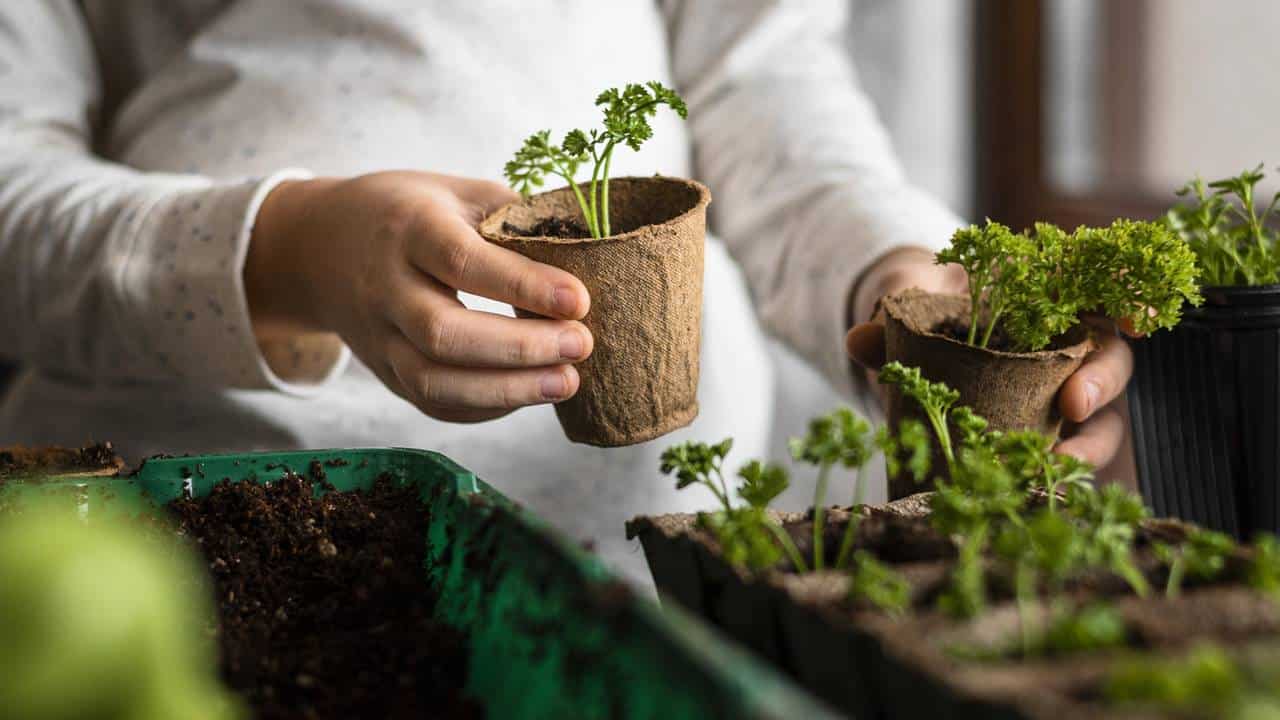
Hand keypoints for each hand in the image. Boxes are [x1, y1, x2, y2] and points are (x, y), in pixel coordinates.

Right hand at [245, 171, 592, 421]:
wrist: (316, 247)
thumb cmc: (407, 212)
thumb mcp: (455, 191)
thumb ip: (513, 218)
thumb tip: (591, 246)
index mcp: (407, 228)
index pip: (461, 261)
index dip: (522, 285)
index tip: (579, 300)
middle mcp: (384, 287)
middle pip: (444, 332)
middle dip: (520, 347)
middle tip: (582, 345)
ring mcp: (378, 338)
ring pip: (433, 382)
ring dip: (507, 391)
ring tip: (569, 382)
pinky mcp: (384, 373)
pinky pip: (432, 404)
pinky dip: (485, 408)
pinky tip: (531, 394)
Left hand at [843, 247, 1132, 469]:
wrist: (912, 347)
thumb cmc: (929, 314)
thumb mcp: (909, 311)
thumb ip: (893, 320)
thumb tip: (859, 339)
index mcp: (1047, 294)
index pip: (1104, 287)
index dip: (1130, 296)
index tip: (1140, 318)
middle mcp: (1070, 343)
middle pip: (1111, 357)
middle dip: (1102, 380)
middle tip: (1075, 405)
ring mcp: (1065, 393)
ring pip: (1102, 418)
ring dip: (1090, 444)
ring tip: (1058, 465)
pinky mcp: (1049, 436)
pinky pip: (1069, 456)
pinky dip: (1062, 474)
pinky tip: (1043, 490)